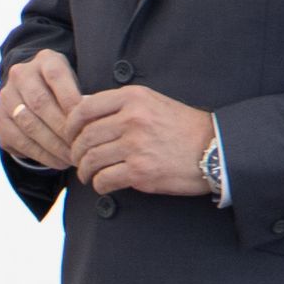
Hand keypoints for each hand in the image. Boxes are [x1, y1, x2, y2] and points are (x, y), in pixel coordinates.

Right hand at [0, 50, 82, 168]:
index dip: (72, 101)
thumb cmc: (63, 92)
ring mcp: (5, 95)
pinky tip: (58, 162)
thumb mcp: (75, 86)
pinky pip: (19, 140)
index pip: (57, 77)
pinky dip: (41, 155)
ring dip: (54, 146)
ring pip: (29, 125)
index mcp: (44, 60)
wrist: (29, 94)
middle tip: (81, 148)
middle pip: (41, 103)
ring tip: (72, 159)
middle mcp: (20, 74)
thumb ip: (82, 100)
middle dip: (63, 129)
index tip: (88, 125)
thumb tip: (93, 125)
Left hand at [71, 85, 219, 196]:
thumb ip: (120, 104)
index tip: (70, 136)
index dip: (70, 125)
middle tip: (79, 160)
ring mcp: (136, 145)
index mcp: (133, 98)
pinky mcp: (141, 171)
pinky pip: (105, 179)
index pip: (84, 108)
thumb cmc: (182, 127)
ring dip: (85, 170)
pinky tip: (103, 185)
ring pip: (91, 159)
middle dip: (76, 152)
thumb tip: (82, 107)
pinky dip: (99, 185)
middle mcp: (132, 119)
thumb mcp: (152, 102)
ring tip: (88, 174)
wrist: (213, 149)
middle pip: (85, 137)